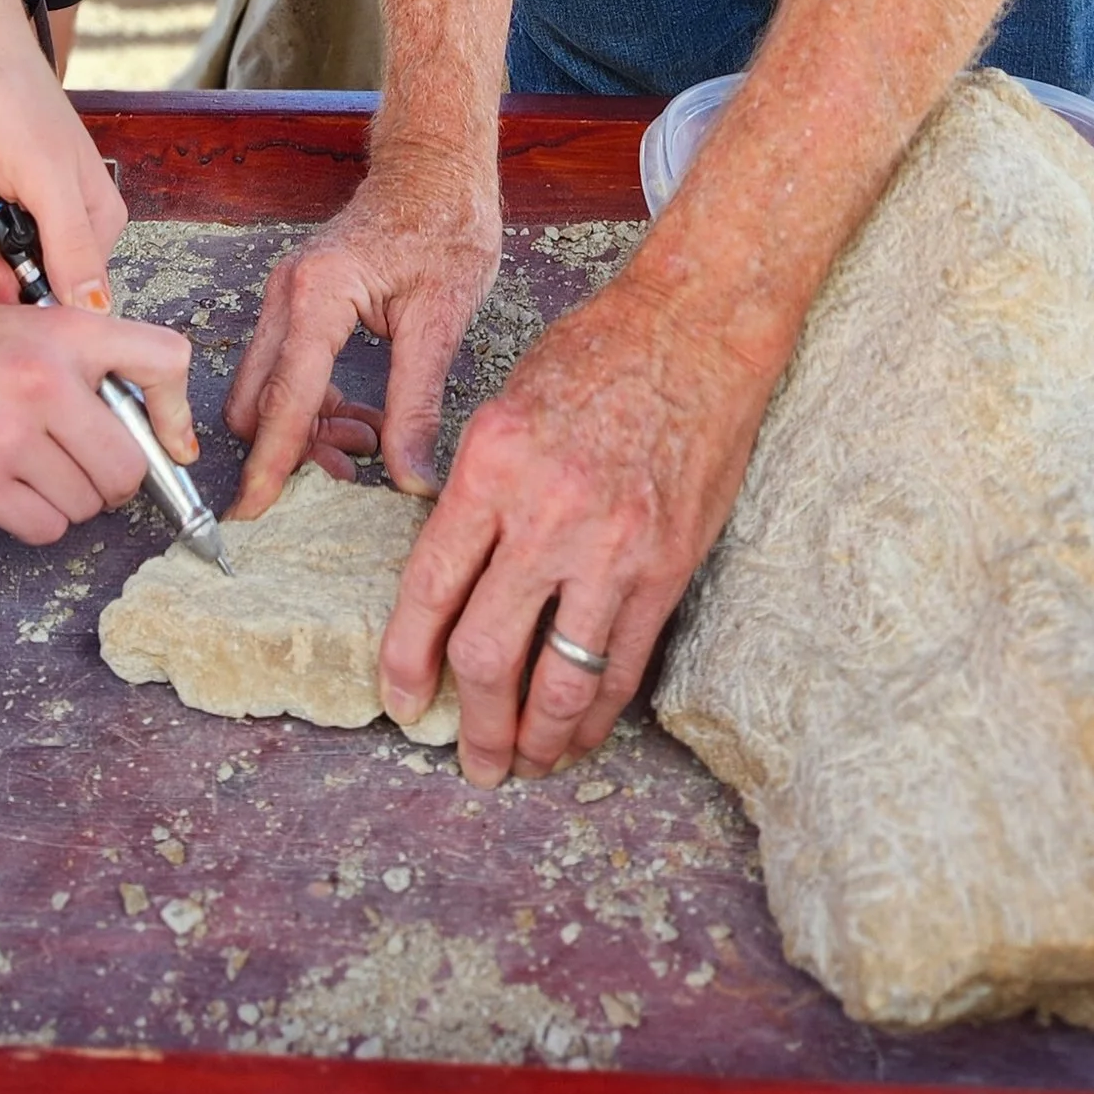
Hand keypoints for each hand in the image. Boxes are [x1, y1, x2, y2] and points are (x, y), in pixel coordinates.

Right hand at [0, 287, 196, 539]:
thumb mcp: (20, 325)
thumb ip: (80, 362)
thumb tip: (138, 423)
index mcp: (65, 334)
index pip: (165, 360)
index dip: (177, 410)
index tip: (170, 442)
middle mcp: (47, 384)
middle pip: (129, 465)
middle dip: (114, 480)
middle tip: (84, 469)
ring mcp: (13, 440)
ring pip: (87, 503)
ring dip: (68, 500)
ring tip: (30, 472)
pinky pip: (45, 527)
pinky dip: (36, 521)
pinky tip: (8, 492)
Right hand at [224, 145, 500, 513]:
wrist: (437, 167)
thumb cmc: (446, 224)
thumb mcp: (442, 320)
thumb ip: (416, 405)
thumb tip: (411, 479)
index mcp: (318, 294)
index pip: (285, 399)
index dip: (270, 463)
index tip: (249, 514)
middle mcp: (288, 294)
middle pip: (256, 400)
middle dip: (289, 450)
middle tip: (348, 474)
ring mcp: (287, 296)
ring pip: (266, 389)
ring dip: (306, 429)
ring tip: (370, 445)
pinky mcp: (298, 302)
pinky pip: (285, 371)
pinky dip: (314, 405)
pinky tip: (364, 417)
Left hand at [377, 269, 784, 788]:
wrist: (694, 329)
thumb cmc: (594, 356)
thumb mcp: (504, 409)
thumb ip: (476, 495)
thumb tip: (450, 582)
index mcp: (489, 466)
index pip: (428, 589)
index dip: (405, 661)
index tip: (399, 699)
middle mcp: (545, 513)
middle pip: (486, 653)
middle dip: (471, 723)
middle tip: (468, 758)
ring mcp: (612, 546)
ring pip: (559, 680)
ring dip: (536, 739)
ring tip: (524, 764)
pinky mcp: (666, 566)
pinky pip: (622, 664)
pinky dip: (598, 713)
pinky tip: (582, 732)